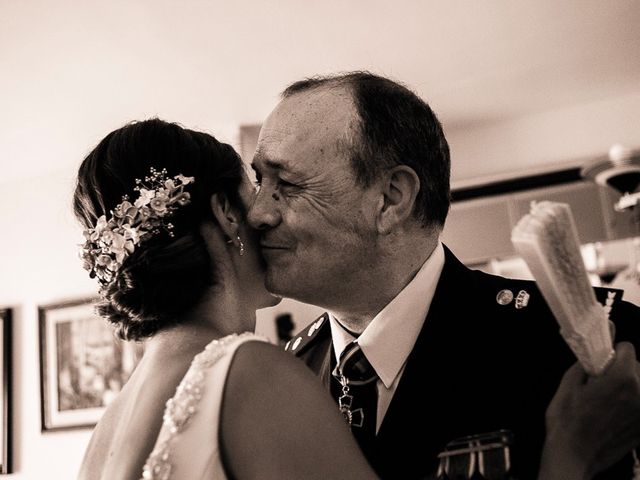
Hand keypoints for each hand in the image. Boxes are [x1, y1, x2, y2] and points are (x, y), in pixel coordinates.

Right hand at [539, 342, 639, 478]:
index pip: (628, 350)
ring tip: (608, 400)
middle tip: (602, 381)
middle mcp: (639, 394)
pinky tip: (613, 414)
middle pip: (638, 368)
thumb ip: (584, 364)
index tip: (604, 359)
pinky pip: (639, 406)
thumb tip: (592, 354)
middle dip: (621, 370)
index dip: (613, 352)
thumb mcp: (568, 385)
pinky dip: (631, 405)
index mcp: (621, 379)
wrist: (573, 456)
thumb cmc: (567, 422)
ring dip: (628, 388)